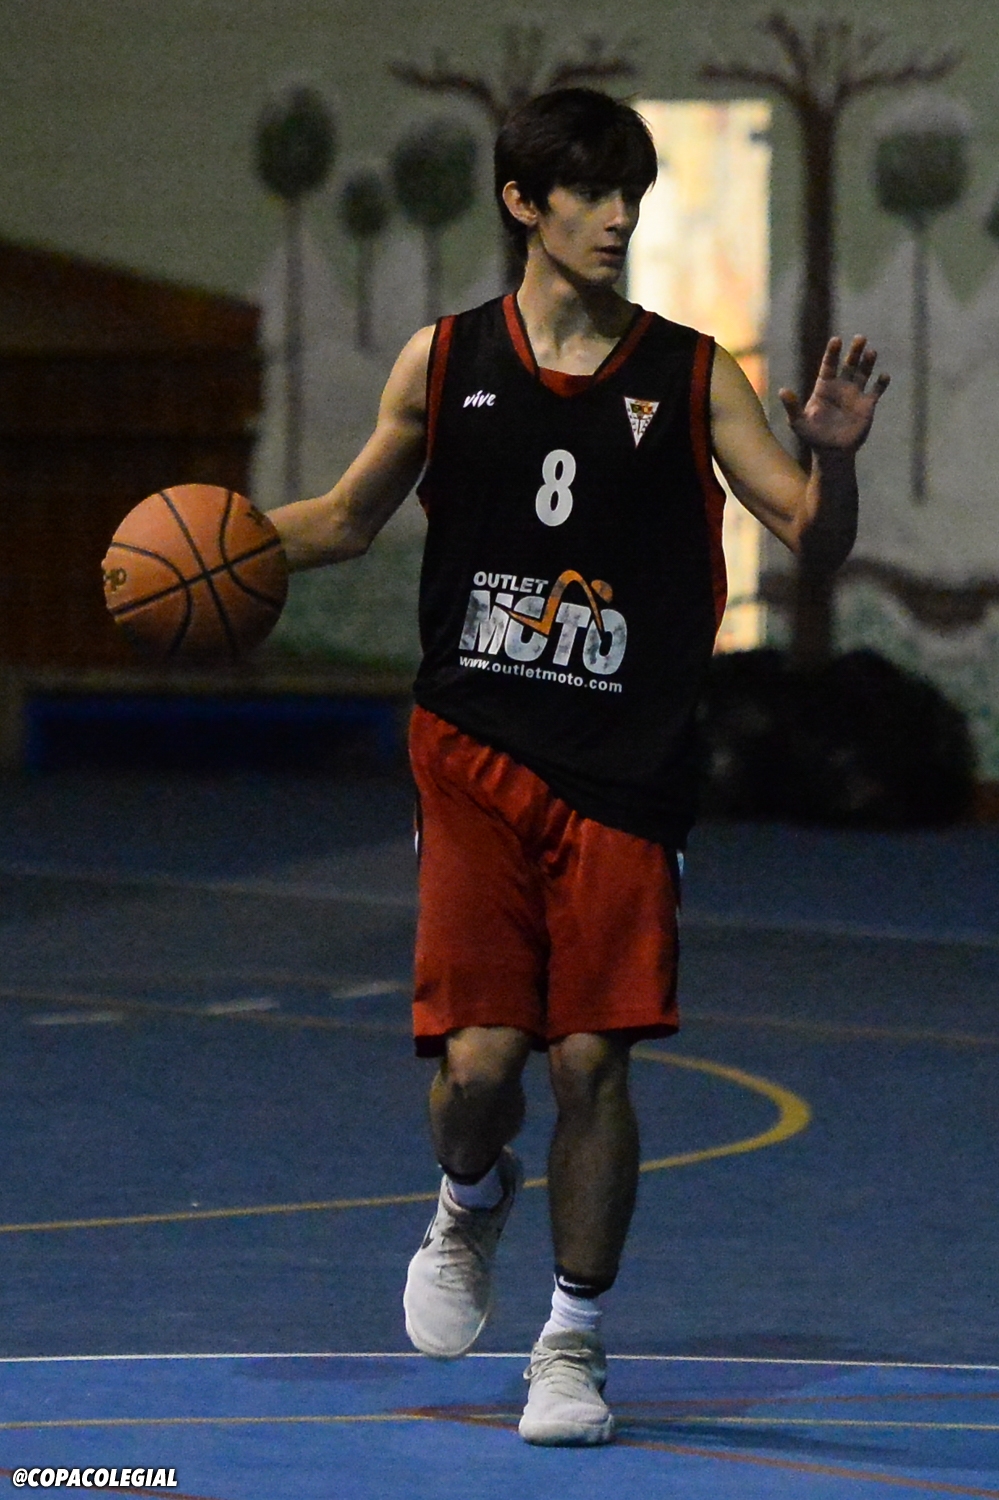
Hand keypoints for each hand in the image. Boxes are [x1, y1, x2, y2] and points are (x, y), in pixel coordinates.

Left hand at [779, 336, 889, 454]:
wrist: (831, 452)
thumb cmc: (812, 437)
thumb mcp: (799, 422)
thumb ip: (792, 406)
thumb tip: (782, 391)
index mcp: (824, 388)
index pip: (828, 365)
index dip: (832, 353)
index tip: (836, 340)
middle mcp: (841, 387)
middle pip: (849, 364)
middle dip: (854, 351)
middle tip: (860, 337)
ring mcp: (855, 395)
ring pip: (863, 373)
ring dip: (868, 363)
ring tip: (871, 352)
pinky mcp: (867, 406)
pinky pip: (876, 391)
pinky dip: (881, 384)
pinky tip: (883, 376)